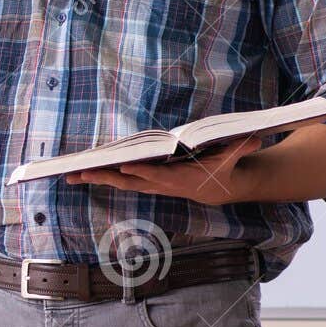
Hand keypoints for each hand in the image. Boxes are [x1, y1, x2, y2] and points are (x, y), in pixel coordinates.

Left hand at [64, 136, 262, 205]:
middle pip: (128, 181)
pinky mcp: (145, 182)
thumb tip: (255, 137)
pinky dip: (102, 176)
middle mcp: (160, 183)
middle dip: (105, 177)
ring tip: (70, 176)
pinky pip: (119, 180)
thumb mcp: (234, 158)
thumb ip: (241, 148)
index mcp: (179, 179)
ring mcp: (151, 184)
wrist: (220, 189)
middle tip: (81, 174)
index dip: (140, 173)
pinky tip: (82, 174)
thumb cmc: (225, 168)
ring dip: (96, 178)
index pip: (156, 176)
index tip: (123, 169)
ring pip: (119, 182)